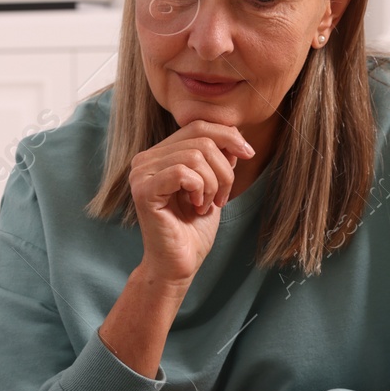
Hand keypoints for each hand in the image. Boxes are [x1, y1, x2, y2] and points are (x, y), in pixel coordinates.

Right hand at [129, 120, 255, 286]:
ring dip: (214, 183)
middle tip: (222, 197)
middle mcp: (144, 160)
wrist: (178, 265)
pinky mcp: (143, 191)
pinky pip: (183, 172)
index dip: (227, 135)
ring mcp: (141, 174)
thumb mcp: (213, 185)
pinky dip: (200, 189)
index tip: (248, 155)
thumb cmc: (193, 229)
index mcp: (158, 154)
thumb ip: (218, 158)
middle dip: (224, 169)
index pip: (197, 126)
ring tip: (209, 205)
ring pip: (195, 156)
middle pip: (200, 139)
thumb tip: (234, 134)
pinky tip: (197, 207)